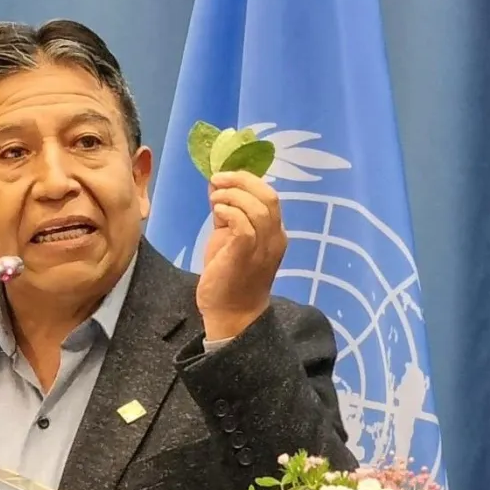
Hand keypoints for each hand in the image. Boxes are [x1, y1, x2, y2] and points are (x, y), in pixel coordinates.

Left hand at [196, 171, 286, 338]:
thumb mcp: (229, 238)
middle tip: (218, 179)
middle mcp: (274, 238)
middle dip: (242, 181)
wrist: (232, 314)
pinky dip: (230, 213)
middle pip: (268, 196)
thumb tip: (216, 184)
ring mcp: (263, 248)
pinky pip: (244, 226)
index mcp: (274, 233)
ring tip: (215, 199)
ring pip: (259, 208)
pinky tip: (217, 213)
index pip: (269, 196)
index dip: (247, 180)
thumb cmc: (230, 276)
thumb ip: (227, 213)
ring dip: (233, 196)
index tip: (224, 175)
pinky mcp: (246, 256)